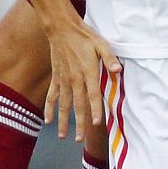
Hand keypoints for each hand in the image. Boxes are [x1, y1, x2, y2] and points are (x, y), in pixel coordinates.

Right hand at [44, 17, 121, 143]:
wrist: (61, 28)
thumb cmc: (84, 36)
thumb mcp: (101, 44)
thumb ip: (109, 58)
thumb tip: (118, 70)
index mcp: (87, 72)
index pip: (92, 95)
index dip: (95, 110)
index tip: (96, 124)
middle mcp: (74, 79)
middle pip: (77, 105)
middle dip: (79, 123)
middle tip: (79, 140)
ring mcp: (63, 79)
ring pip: (63, 104)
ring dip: (63, 121)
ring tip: (63, 136)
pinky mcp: (56, 77)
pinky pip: (52, 96)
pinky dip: (50, 108)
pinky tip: (48, 120)